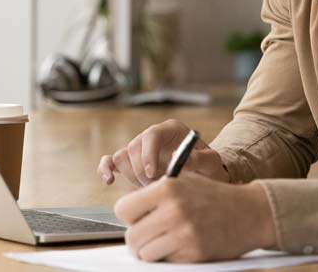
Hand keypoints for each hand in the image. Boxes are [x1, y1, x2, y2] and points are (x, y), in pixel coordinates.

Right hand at [98, 119, 229, 186]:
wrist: (202, 177)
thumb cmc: (208, 167)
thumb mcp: (211, 163)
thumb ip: (200, 159)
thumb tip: (182, 160)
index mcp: (171, 130)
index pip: (152, 134)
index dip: (148, 154)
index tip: (153, 174)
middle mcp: (152, 136)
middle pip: (134, 147)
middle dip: (142, 171)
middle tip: (156, 187)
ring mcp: (139, 149)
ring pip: (122, 157)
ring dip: (132, 176)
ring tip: (150, 187)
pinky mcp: (130, 162)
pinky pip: (111, 161)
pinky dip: (106, 169)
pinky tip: (109, 180)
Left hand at [114, 175, 276, 261]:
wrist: (251, 212)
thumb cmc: (215, 197)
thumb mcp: (185, 181)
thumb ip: (156, 192)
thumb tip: (127, 210)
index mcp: (166, 189)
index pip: (122, 209)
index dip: (130, 216)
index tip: (140, 217)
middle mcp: (172, 211)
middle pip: (131, 236)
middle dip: (139, 238)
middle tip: (152, 235)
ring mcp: (183, 234)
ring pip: (144, 253)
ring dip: (152, 251)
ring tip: (167, 241)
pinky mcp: (193, 254)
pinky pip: (165, 262)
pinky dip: (170, 258)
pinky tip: (184, 246)